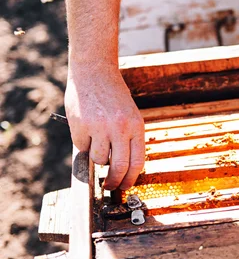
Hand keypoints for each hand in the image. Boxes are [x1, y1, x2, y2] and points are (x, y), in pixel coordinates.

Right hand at [65, 64, 144, 189]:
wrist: (94, 72)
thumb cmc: (113, 96)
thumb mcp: (130, 115)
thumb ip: (128, 139)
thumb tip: (123, 170)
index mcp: (136, 126)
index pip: (137, 162)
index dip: (130, 179)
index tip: (124, 186)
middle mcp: (120, 128)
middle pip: (118, 167)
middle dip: (113, 182)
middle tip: (109, 186)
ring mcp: (100, 127)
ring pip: (98, 159)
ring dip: (96, 158)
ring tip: (97, 142)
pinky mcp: (81, 125)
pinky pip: (82, 147)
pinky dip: (83, 144)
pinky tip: (85, 130)